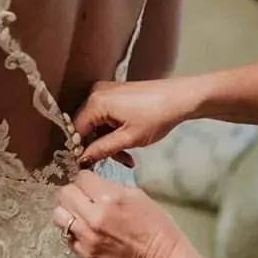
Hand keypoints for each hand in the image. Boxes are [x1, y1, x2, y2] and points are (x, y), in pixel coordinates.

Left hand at [52, 170, 191, 257]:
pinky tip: (86, 230)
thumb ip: (109, 187)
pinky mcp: (85, 253)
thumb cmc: (154, 223)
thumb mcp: (136, 194)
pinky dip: (73, 230)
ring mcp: (87, 237)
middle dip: (74, 192)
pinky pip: (66, 235)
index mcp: (110, 198)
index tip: (92, 184)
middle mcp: (94, 217)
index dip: (87, 179)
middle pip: (64, 194)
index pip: (81, 178)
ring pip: (58, 215)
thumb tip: (92, 183)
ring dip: (68, 211)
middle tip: (84, 197)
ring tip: (81, 213)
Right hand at [74, 79, 193, 165]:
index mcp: (95, 102)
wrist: (181, 98)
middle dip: (99, 147)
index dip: (82, 150)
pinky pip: (106, 116)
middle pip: (86, 127)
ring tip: (127, 157)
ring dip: (109, 142)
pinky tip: (127, 144)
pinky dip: (114, 131)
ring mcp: (105, 91)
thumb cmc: (157, 116)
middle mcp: (95, 93)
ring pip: (97, 124)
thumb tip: (82, 159)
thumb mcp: (128, 138)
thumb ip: (102, 149)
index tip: (90, 166)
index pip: (76, 131)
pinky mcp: (115, 94)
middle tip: (117, 162)